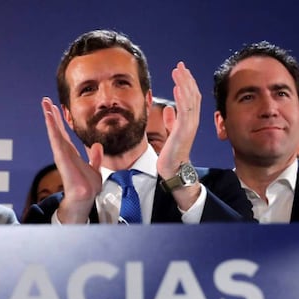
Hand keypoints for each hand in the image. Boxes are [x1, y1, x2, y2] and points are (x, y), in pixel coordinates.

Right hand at [42, 97, 102, 222]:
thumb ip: (95, 157)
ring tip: (45, 103)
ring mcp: (61, 152)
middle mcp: (65, 151)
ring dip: (49, 116)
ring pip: (54, 131)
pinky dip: (51, 126)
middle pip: (56, 129)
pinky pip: (55, 137)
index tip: (55, 109)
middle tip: (45, 100)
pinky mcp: (60, 155)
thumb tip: (97, 146)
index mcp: (71, 153)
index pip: (64, 133)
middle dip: (51, 114)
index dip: (59, 121)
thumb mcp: (95, 169)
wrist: (85, 196)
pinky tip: (48, 115)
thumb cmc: (88, 186)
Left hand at [157, 62, 200, 209]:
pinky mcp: (184, 131)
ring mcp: (189, 126)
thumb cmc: (172, 153)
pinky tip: (177, 87)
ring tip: (178, 70)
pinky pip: (185, 110)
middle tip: (180, 65)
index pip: (190, 98)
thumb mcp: (170, 133)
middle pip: (192, 95)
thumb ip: (171, 121)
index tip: (180, 70)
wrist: (173, 170)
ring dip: (184, 84)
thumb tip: (168, 108)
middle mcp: (192, 121)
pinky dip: (182, 97)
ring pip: (190, 100)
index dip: (186, 83)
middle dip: (186, 78)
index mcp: (189, 121)